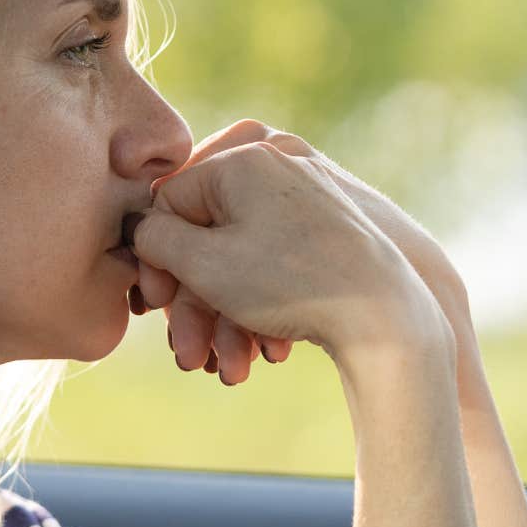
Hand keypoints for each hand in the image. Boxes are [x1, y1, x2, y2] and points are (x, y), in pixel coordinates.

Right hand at [130, 141, 446, 362]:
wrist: (385, 315)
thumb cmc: (290, 283)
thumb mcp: (203, 262)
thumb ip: (155, 239)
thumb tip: (141, 228)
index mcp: (242, 158)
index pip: (170, 200)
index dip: (156, 257)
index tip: (154, 305)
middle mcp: (276, 167)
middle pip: (208, 235)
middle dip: (194, 303)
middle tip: (186, 349)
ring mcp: (309, 198)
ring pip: (243, 259)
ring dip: (227, 319)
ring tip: (230, 367)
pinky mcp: (332, 232)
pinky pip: (278, 266)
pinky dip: (267, 307)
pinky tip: (269, 349)